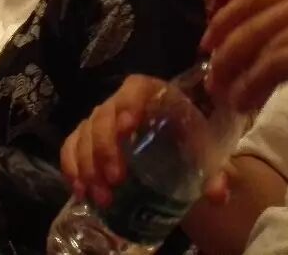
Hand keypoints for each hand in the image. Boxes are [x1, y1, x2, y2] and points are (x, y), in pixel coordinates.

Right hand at [60, 75, 230, 207]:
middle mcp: (120, 102)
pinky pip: (70, 146)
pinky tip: (79, 190)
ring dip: (88, 166)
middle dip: (105, 150)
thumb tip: (217, 195)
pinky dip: (71, 167)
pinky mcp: (86, 137)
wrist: (175, 142)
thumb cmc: (189, 138)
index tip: (127, 129)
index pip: (135, 89)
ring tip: (101, 197)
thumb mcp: (205, 152)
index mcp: (153, 94)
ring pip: (83, 135)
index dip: (128, 105)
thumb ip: (215, 172)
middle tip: (116, 180)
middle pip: (102, 117)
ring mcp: (99, 119)